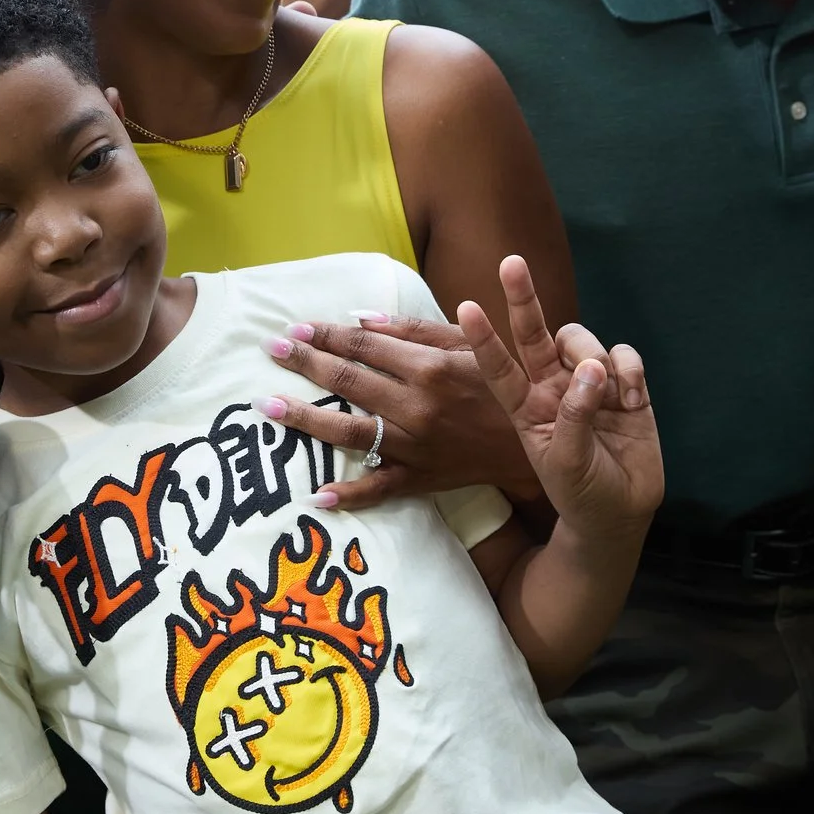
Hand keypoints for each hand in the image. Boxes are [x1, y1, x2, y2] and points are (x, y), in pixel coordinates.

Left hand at [259, 313, 539, 508]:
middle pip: (348, 381)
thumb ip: (415, 329)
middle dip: (305, 363)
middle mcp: (417, 407)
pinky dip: (349, 494)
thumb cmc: (506, 382)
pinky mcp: (422, 479)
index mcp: (430, 368)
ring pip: (349, 431)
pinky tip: (316, 495)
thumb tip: (360, 319)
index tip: (296, 327)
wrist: (544, 442)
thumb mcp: (470, 344)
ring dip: (305, 418)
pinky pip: (380, 489)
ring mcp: (416, 447)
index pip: (364, 346)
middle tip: (271, 349)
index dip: (327, 335)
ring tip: (268, 406)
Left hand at [463, 256, 661, 538]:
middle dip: (522, 298)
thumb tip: (591, 370)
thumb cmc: (580, 491)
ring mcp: (588, 383)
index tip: (465, 307)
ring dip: (594, 353)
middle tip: (511, 263)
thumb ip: (574, 418)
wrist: (620, 513)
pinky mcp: (625, 385)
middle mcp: (552, 387)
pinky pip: (625, 355)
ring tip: (609, 392)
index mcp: (526, 407)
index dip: (483, 338)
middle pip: (534, 334)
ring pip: (582, 341)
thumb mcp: (565, 463)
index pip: (498, 367)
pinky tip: (632, 398)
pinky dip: (629, 369)